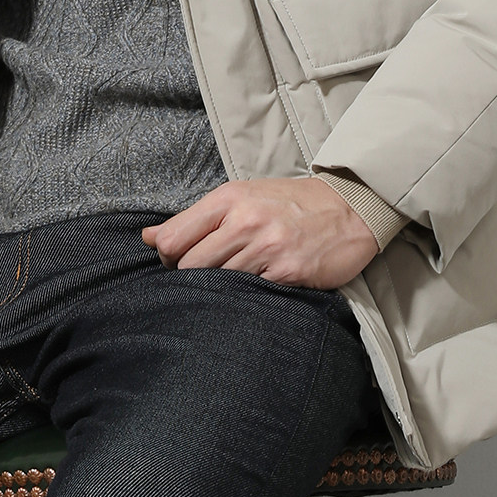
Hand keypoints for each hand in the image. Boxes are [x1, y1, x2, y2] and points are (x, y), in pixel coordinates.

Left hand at [141, 177, 378, 290]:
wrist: (349, 207)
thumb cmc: (289, 203)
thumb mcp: (240, 198)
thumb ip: (194, 219)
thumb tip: (147, 236)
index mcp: (228, 198)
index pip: (172, 238)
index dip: (166, 258)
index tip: (177, 263)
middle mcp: (244, 219)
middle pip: (189, 266)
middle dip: (190, 279)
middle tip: (206, 280)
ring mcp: (267, 246)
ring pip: (216, 283)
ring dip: (220, 291)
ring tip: (234, 284)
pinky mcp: (288, 271)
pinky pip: (251, 295)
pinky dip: (248, 298)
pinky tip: (258, 290)